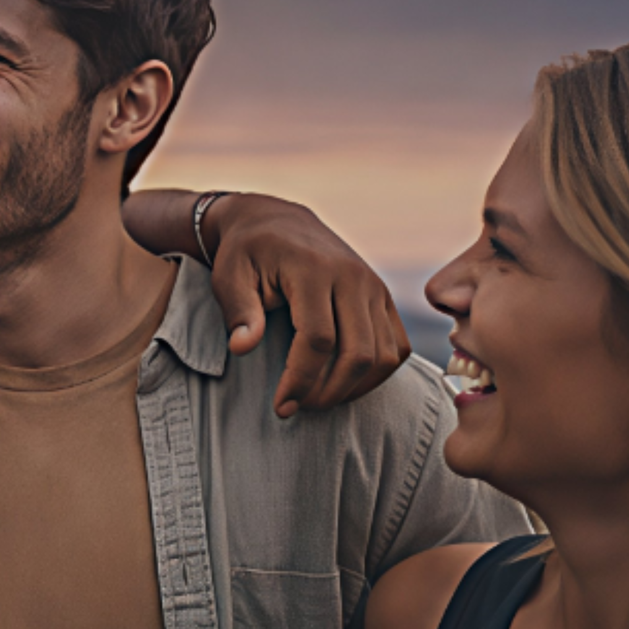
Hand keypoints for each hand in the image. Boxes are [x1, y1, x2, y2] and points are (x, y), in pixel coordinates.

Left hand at [208, 194, 409, 417]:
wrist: (276, 221)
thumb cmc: (246, 252)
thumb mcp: (229, 274)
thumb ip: (238, 310)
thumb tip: (242, 348)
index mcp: (312, 269)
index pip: (317, 339)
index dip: (300, 379)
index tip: (281, 405)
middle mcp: (352, 277)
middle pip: (358, 352)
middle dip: (329, 392)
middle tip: (298, 407)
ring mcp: (374, 286)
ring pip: (384, 355)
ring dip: (355, 388)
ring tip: (318, 399)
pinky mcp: (383, 297)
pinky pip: (398, 346)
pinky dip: (378, 374)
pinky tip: (346, 385)